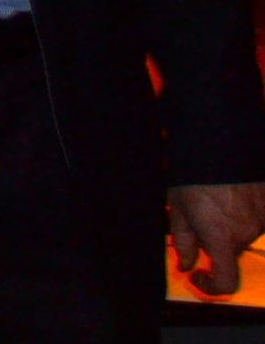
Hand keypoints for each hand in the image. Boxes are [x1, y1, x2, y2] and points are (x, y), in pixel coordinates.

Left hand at [171, 181, 264, 295]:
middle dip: (214, 240)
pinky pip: (255, 219)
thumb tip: (186, 265)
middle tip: (198, 216)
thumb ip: (183, 243)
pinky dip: (242, 213)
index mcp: (221, 239)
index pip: (227, 281)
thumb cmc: (192, 178)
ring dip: (229, 224)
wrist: (217, 148)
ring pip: (242, 234)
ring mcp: (261, 220)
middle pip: (229, 250)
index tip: (201, 276)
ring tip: (213, 199)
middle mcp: (245, 234)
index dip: (213, 287)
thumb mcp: (178, 210)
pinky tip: (229, 196)